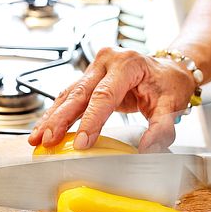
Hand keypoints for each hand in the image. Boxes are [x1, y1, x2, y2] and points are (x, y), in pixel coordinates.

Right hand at [28, 47, 195, 151]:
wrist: (168, 68)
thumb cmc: (168, 84)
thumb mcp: (172, 104)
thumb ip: (162, 128)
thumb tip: (148, 150)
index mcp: (127, 64)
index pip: (104, 95)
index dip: (91, 120)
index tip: (82, 143)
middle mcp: (106, 61)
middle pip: (79, 93)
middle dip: (60, 119)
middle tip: (47, 140)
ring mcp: (94, 68)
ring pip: (68, 94)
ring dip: (51, 118)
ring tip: (38, 138)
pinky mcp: (88, 78)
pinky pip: (69, 96)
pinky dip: (56, 114)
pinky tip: (44, 128)